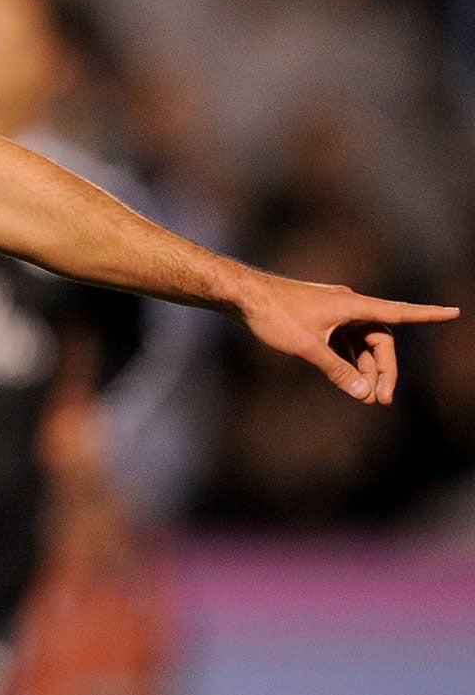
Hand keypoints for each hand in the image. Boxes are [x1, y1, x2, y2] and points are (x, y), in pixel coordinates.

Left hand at [237, 273, 458, 404]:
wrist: (240, 294)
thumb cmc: (273, 315)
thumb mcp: (308, 347)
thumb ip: (338, 371)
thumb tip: (364, 393)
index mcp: (351, 304)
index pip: (398, 312)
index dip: (427, 314)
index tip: (454, 312)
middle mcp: (347, 304)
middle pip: (379, 338)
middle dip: (384, 369)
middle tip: (382, 400)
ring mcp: (332, 310)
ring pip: (361, 341)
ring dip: (366, 367)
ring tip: (366, 396)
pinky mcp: (319, 316)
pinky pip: (345, 339)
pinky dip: (349, 358)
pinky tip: (348, 379)